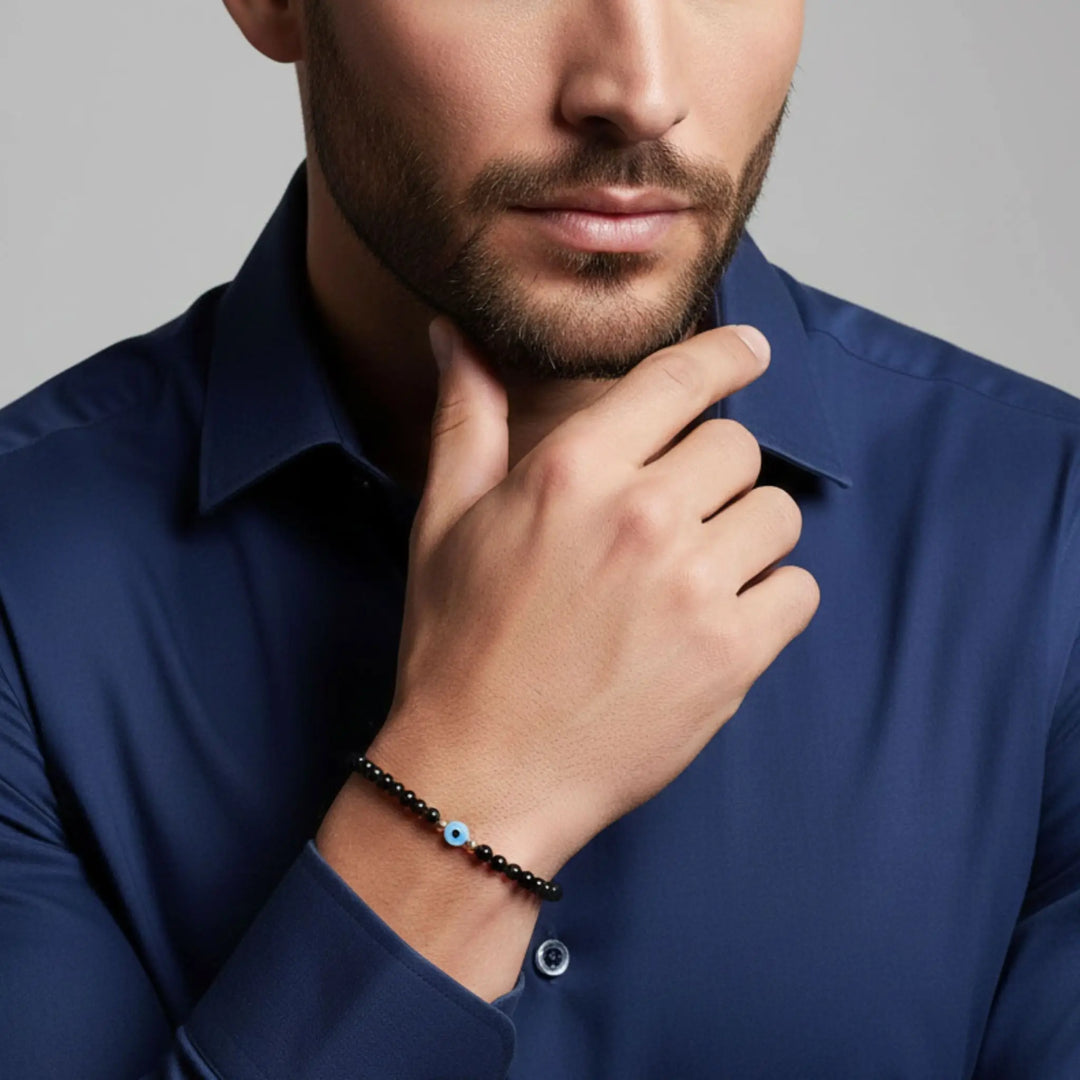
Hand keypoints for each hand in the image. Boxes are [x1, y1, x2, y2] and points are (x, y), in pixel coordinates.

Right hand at [368, 317, 819, 878]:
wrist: (484, 774)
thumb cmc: (459, 646)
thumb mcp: (444, 521)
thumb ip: (467, 417)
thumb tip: (454, 334)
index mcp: (573, 471)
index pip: (681, 378)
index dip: (728, 354)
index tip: (751, 351)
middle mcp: (640, 516)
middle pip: (739, 448)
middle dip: (715, 473)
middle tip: (674, 519)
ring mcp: (693, 587)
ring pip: (778, 516)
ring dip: (745, 537)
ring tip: (692, 577)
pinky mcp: (731, 655)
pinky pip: (798, 592)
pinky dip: (770, 603)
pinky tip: (714, 625)